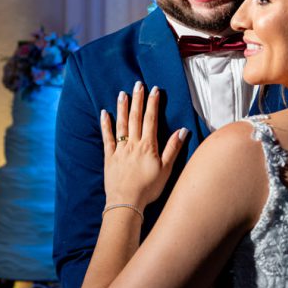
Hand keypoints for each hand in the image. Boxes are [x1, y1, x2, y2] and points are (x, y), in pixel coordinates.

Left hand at [100, 81, 186, 207]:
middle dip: (138, 100)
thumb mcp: (166, 170)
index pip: (151, 120)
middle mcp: (133, 144)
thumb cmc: (148, 189)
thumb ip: (173, 149)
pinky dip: (106, 125)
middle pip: (136, 118)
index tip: (155, 90)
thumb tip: (182, 131)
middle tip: (138, 84)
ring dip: (122, 108)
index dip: (153, 104)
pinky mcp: (109, 157)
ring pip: (121, 124)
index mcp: (148, 146)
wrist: (126, 202)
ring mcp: (120, 150)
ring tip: (122, 94)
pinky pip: (107, 137)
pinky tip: (105, 113)